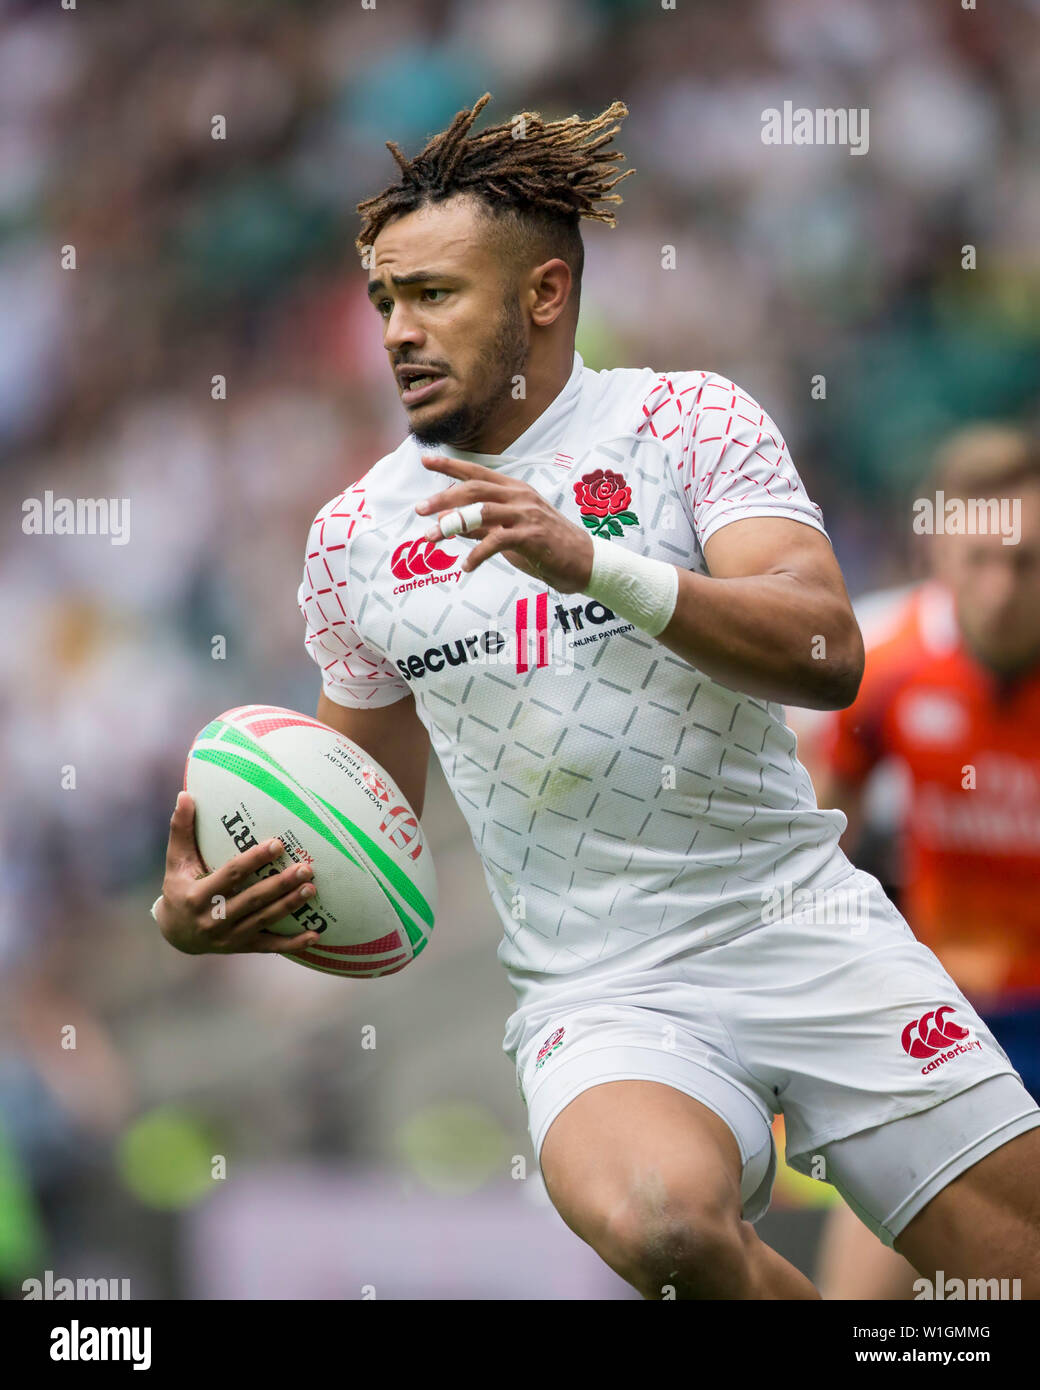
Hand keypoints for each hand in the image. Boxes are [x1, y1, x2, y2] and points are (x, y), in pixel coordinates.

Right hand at [157, 791, 322, 955]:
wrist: (176, 934)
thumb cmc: (179, 888)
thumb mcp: (176, 861)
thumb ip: (181, 830)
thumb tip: (185, 795)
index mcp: (198, 896)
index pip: (231, 875)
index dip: (254, 860)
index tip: (277, 844)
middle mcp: (213, 919)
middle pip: (253, 900)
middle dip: (280, 885)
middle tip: (305, 868)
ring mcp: (229, 937)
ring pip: (264, 920)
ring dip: (289, 906)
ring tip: (312, 889)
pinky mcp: (241, 947)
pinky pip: (269, 946)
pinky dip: (292, 943)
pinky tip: (315, 935)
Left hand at [415, 454, 594, 594]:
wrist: (585, 562)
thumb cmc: (548, 547)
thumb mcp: (511, 533)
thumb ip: (483, 527)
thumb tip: (451, 523)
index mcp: (515, 490)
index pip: (477, 473)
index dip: (451, 466)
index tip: (426, 459)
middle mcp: (519, 496)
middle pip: (474, 488)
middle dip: (443, 498)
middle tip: (419, 509)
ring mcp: (526, 514)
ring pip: (481, 511)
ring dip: (452, 525)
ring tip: (431, 537)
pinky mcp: (531, 536)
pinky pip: (496, 541)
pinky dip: (476, 554)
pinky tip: (466, 567)